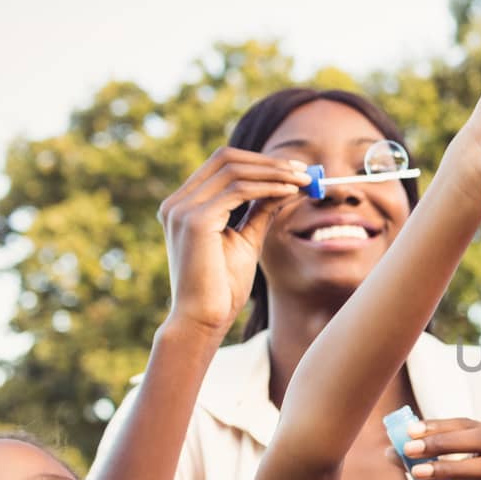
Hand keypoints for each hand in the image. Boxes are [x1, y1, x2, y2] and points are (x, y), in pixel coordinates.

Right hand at [159, 148, 311, 334]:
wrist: (202, 320)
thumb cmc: (221, 287)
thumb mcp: (245, 240)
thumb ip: (258, 212)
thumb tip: (283, 186)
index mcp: (183, 206)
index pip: (221, 165)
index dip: (260, 162)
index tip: (294, 170)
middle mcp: (177, 203)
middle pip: (225, 158)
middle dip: (268, 161)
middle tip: (303, 170)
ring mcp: (182, 209)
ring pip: (234, 170)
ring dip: (273, 172)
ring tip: (302, 181)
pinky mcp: (194, 221)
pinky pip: (238, 191)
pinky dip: (267, 187)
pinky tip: (290, 192)